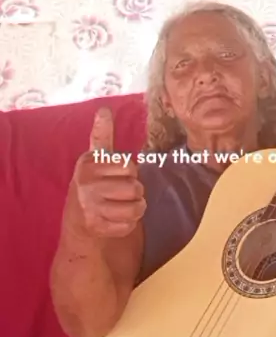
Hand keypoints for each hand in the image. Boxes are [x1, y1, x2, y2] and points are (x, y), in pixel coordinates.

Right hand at [67, 107, 145, 237]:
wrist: (77, 218)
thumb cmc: (93, 183)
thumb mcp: (95, 158)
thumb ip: (102, 135)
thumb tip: (104, 109)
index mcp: (89, 164)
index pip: (129, 166)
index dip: (129, 172)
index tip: (116, 175)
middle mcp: (87, 185)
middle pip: (135, 188)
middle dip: (135, 192)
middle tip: (121, 193)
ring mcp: (91, 207)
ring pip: (136, 208)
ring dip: (136, 209)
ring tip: (123, 206)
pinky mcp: (97, 226)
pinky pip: (129, 225)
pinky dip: (128, 224)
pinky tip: (116, 219)